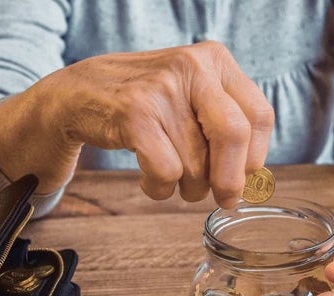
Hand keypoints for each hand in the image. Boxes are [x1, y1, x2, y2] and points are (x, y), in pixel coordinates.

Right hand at [0, 41, 273, 207]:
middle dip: (231, 179)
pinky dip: (160, 188)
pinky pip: (167, 172)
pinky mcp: (134, 114)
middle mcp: (192, 66)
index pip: (259, 115)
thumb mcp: (191, 98)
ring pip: (197, 163)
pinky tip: (150, 179)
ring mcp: (161, 88)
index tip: (246, 178)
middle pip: (234, 136)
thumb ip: (225, 127)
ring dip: (188, 188)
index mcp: (214, 59)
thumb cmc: (143, 104)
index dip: (256, 156)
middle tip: (224, 198)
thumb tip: (255, 180)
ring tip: (170, 176)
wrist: (74, 95)